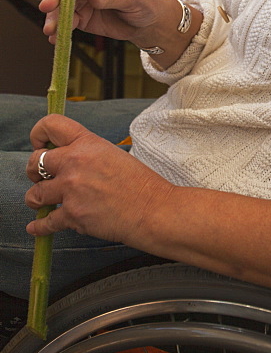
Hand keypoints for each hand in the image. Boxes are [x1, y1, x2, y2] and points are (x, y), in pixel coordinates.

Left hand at [25, 115, 172, 242]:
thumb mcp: (115, 155)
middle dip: (33, 172)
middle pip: (35, 161)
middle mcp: (75, 163)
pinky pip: (46, 222)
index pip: (50, 125)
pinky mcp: (73, 215)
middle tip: (39, 178)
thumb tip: (69, 163)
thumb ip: (88, 155)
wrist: (154, 211)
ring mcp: (71, 189)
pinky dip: (39, 227)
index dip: (38, 134)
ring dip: (35, 199)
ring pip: (35, 194)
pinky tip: (36, 227)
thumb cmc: (142, 185)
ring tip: (40, 202)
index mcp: (87, 143)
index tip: (38, 143)